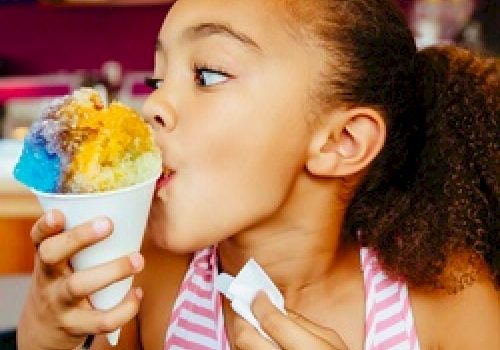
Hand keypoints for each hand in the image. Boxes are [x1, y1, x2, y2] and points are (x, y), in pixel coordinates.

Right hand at [16, 210, 143, 349]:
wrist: (45, 328)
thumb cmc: (65, 281)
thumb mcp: (63, 261)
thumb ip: (83, 239)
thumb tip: (128, 208)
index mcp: (47, 257)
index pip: (39, 238)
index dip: (45, 226)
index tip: (58, 215)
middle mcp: (48, 278)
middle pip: (52, 256)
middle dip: (79, 238)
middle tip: (109, 224)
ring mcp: (60, 303)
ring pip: (79, 286)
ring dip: (113, 271)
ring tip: (138, 260)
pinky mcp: (76, 325)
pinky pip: (101, 320)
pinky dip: (124, 308)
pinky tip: (137, 293)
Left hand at [232, 292, 349, 349]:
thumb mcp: (330, 340)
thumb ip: (303, 323)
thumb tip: (276, 307)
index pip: (273, 323)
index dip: (260, 304)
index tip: (258, 295)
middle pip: (247, 339)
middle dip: (243, 319)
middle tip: (247, 308)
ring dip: (244, 336)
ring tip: (251, 326)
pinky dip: (248, 349)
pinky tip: (258, 343)